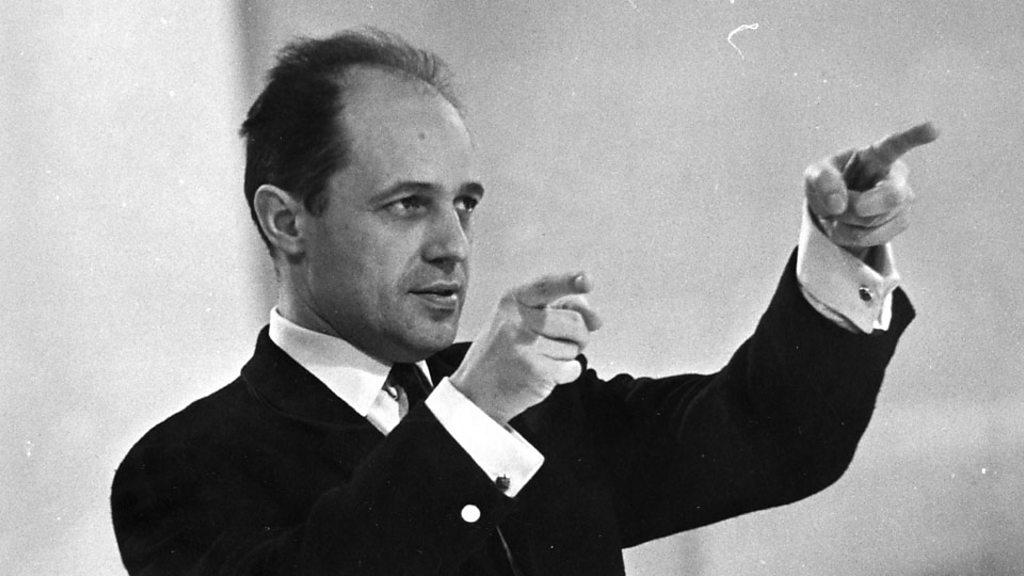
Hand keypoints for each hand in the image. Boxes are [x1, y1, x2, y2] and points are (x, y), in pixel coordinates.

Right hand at [450, 272, 601, 424]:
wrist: (477, 391)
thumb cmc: (504, 351)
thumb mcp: (521, 320)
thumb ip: (559, 310)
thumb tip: (596, 319)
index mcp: (514, 300)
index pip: (547, 286)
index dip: (570, 282)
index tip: (587, 279)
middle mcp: (517, 319)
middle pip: (575, 321)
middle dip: (577, 336)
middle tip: (556, 345)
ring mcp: (524, 345)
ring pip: (575, 347)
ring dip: (566, 357)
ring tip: (539, 359)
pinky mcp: (535, 370)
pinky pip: (573, 368)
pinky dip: (565, 374)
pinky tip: (542, 374)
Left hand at [804, 122, 938, 257]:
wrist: (835, 211)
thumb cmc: (828, 184)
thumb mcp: (815, 175)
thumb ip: (822, 181)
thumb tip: (839, 204)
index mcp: (876, 155)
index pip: (896, 144)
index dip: (915, 136)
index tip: (934, 128)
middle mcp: (896, 176)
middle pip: (892, 196)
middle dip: (863, 207)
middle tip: (839, 210)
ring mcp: (903, 201)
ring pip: (874, 221)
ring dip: (846, 222)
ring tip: (839, 212)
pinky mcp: (900, 222)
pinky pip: (873, 237)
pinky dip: (850, 235)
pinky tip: (848, 225)